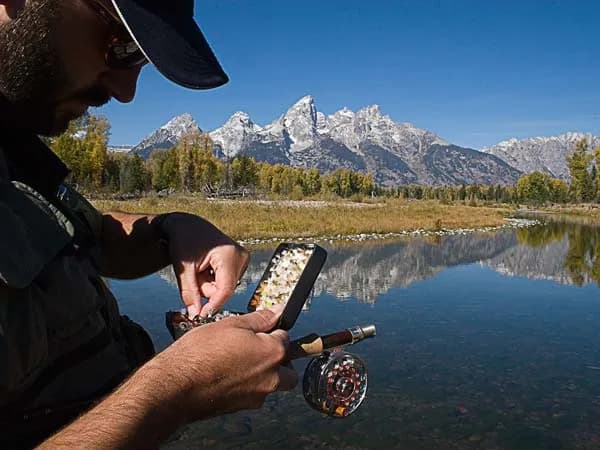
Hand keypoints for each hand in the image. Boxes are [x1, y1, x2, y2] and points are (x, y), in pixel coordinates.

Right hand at [149, 308, 297, 420]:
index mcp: (273, 353)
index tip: (260, 328)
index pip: (285, 337)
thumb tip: (277, 312)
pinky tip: (225, 372)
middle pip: (286, 366)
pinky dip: (245, 383)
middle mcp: (271, 378)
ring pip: (271, 382)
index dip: (271, 330)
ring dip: (261, 371)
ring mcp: (257, 396)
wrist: (174, 386)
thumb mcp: (230, 324)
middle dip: (276, 357)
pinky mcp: (242, 407)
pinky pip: (253, 392)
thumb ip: (259, 319)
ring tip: (234, 359)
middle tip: (254, 346)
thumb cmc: (199, 354)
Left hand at [161, 213, 248, 316]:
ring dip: (208, 285)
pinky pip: (226, 281)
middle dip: (206, 289)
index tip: (201, 315)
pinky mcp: (240, 262)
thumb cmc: (184, 240)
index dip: (213, 305)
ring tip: (198, 269)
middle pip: (224, 289)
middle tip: (193, 276)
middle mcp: (241, 257)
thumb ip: (190, 293)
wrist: (188, 225)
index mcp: (229, 255)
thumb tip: (195, 314)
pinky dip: (213, 280)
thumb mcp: (184, 269)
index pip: (225, 289)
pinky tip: (205, 268)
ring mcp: (242, 259)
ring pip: (224, 287)